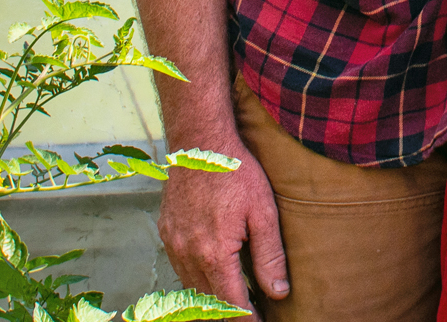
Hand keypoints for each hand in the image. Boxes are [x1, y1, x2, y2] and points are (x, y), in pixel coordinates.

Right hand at [157, 136, 289, 317]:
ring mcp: (173, 246)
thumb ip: (270, 255)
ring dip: (212, 300)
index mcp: (214, 254)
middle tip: (250, 314)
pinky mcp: (167, 235)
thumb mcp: (263, 211)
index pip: (230, 305)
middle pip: (208, 304)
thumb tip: (278, 292)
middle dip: (229, 315)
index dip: (246, 320)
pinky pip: (180, 270)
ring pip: (191, 290)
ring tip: (236, 301)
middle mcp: (188, 256)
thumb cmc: (235, 171)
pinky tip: (214, 276)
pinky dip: (197, 281)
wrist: (199, 142)